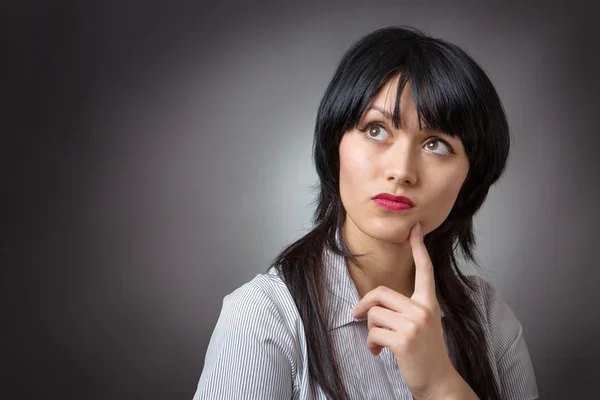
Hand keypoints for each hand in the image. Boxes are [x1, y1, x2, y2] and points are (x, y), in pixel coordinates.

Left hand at [350, 223, 456, 398]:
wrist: (437, 382)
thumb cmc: (425, 352)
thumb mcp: (421, 324)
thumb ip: (404, 310)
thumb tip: (371, 306)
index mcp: (429, 303)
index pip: (424, 270)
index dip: (419, 249)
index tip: (415, 228)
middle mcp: (424, 309)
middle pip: (381, 293)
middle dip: (365, 305)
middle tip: (359, 315)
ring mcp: (415, 324)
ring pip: (374, 314)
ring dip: (370, 330)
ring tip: (379, 343)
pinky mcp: (404, 340)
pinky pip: (373, 332)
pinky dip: (371, 344)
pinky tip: (379, 352)